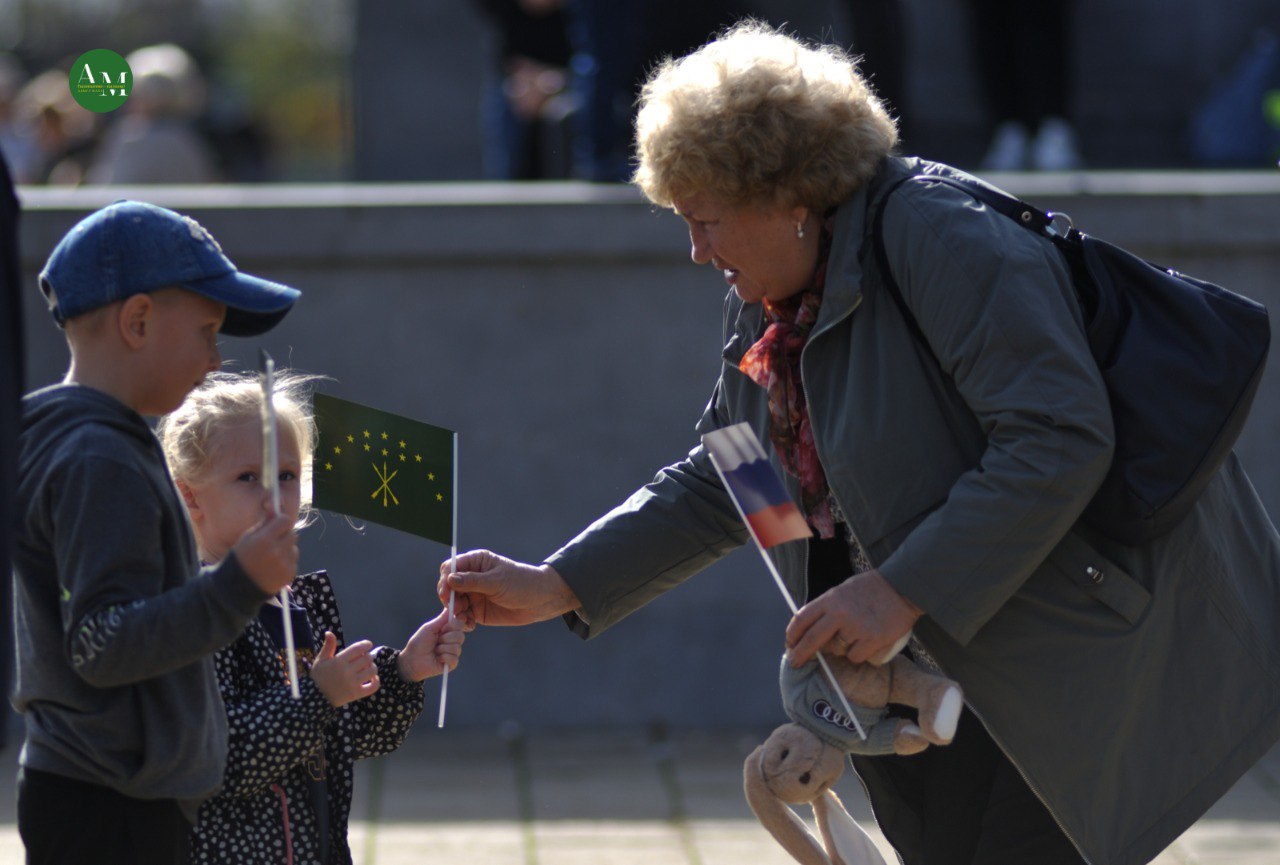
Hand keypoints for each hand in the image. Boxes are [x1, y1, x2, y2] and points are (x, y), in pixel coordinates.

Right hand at [232, 507, 297, 595]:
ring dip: (286, 548)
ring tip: (271, 556)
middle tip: (272, 541)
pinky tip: (273, 566)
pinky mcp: (290, 574)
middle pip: (292, 533)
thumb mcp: (247, 537)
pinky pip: (293, 560)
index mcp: (264, 540)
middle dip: (284, 535)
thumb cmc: (240, 558)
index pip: (285, 520)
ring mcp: (285, 564)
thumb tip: (275, 508)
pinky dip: (286, 561)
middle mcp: (277, 551)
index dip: (281, 521)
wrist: (237, 588)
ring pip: (294, 547)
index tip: (276, 524)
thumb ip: (264, 523)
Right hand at [309, 632, 378, 707]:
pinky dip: (376, 681)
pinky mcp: (356, 694)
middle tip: (364, 658)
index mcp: (339, 661)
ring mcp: (352, 683)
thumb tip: (329, 632)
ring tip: (367, 668)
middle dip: (368, 656)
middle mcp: (347, 671)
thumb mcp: (320, 660)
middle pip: (367, 658)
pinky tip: (372, 678)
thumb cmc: (318, 677)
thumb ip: (328, 646)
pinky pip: (373, 687)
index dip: (366, 644)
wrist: (315, 698)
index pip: (358, 648)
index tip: (368, 645)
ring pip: (372, 671)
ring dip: (372, 667)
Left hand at [396, 607, 465, 681]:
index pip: (460, 624)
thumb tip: (450, 606)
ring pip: (456, 648)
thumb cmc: (418, 643)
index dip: (452, 626)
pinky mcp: (452, 664)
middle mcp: (452, 641)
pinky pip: (454, 658)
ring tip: (435, 651)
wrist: (411, 660)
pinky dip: (443, 658)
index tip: (442, 628)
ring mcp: (453, 652)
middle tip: (436, 641)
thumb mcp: (429, 628)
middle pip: (460, 636)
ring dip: (442, 649)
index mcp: (448, 631)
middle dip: (446, 638)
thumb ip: (441, 619)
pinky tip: (437, 658)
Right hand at [437, 549, 579, 627]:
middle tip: (454, 609)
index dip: (445, 579)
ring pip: (454, 603)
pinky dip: (463, 621)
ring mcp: (474, 595)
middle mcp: (472, 578)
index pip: (451, 567)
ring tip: (463, 620)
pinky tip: (469, 626)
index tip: (447, 592)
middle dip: (448, 598)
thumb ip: (473, 581)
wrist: (540, 600)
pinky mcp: (478, 610)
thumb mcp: (497, 581)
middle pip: (448, 586)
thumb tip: (450, 579)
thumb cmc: (521, 583)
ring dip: (455, 612)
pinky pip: (463, 616)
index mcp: (476, 562)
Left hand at [786, 569, 921, 666]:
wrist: (902, 587)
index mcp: (830, 600)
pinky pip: (854, 657)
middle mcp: (839, 614)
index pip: (801, 619)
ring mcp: (856, 628)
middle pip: (811, 640)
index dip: (792, 634)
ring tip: (853, 637)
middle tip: (795, 662)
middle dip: (800, 654)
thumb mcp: (842, 591)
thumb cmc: (871, 589)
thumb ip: (827, 608)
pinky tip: (865, 644)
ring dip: (840, 649)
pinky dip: (857, 654)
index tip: (789, 644)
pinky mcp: (872, 640)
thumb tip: (810, 628)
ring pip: (836, 650)